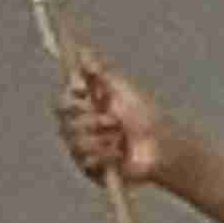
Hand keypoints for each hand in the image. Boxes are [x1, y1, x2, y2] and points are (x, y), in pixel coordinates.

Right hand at [57, 52, 169, 189]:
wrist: (162, 145)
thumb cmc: (145, 115)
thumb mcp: (122, 88)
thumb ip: (100, 71)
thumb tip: (82, 51)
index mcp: (84, 108)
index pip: (61, 102)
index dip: (69, 98)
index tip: (83, 92)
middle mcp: (80, 128)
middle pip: (64, 122)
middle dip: (90, 120)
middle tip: (113, 120)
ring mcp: (84, 151)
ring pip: (75, 142)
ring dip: (101, 138)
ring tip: (121, 138)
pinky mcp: (92, 170)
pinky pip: (86, 161)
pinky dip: (106, 155)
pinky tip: (120, 154)